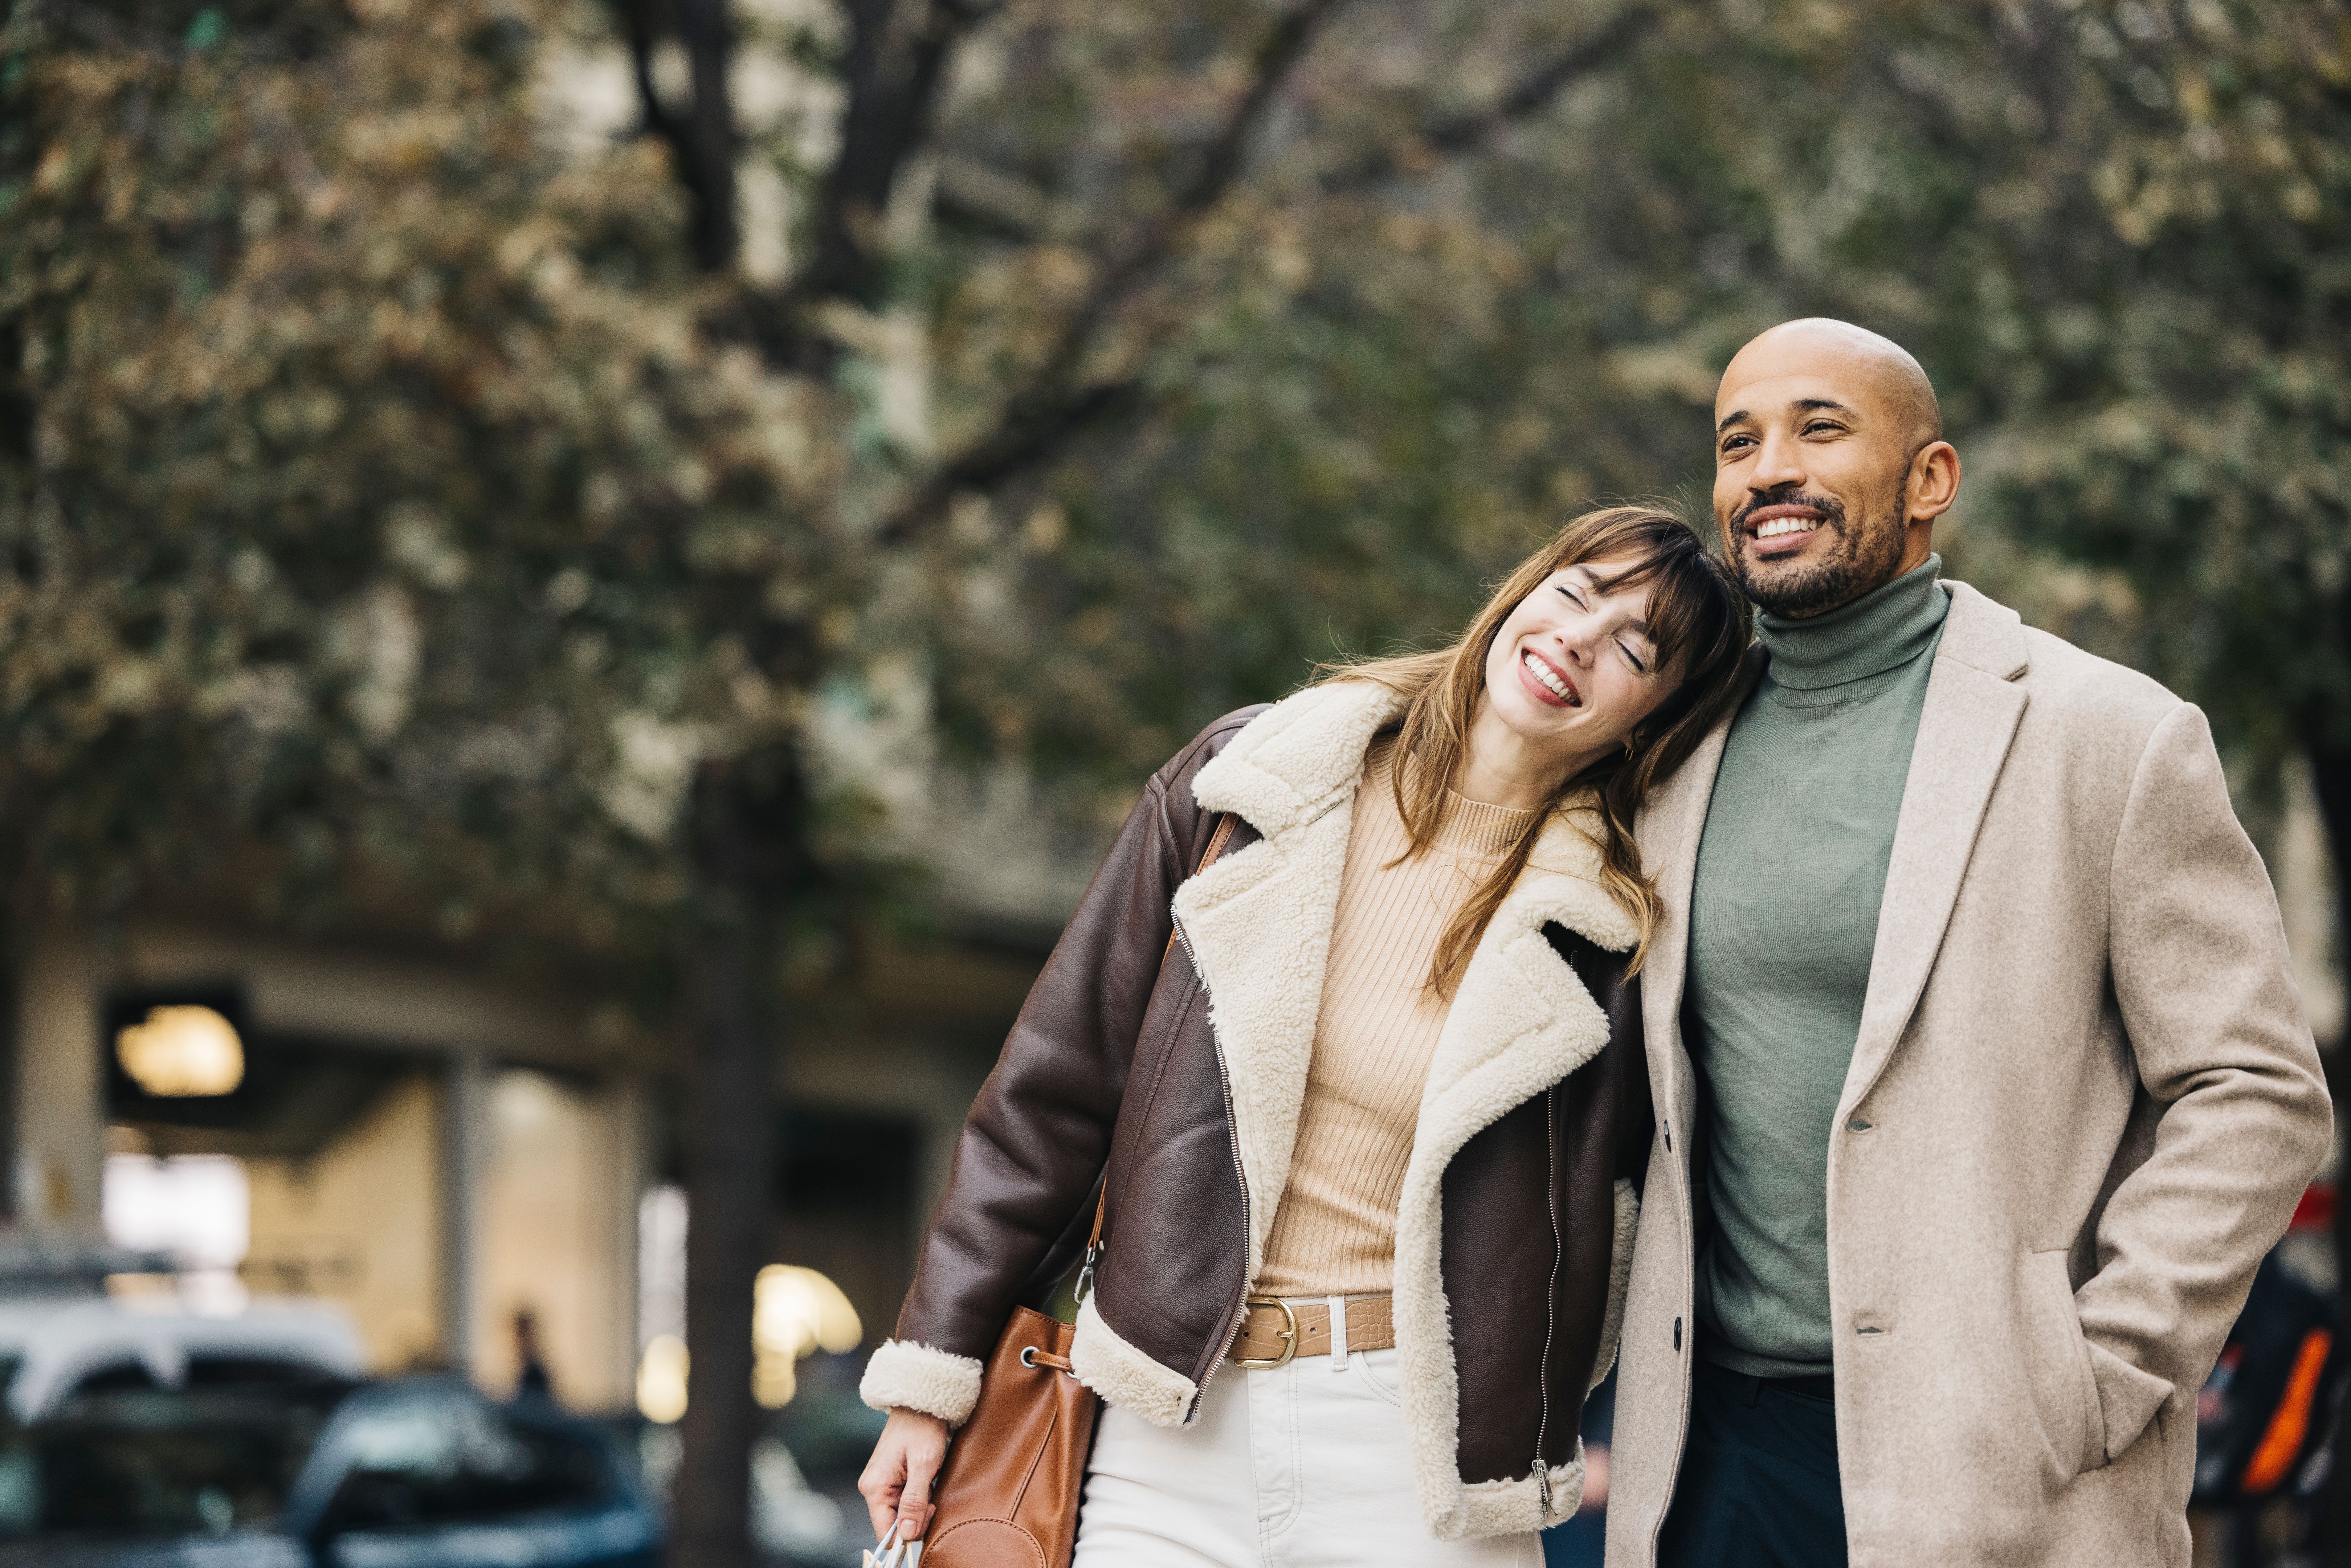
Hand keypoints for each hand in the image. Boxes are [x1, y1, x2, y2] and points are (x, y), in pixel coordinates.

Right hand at [858, 1408, 950, 1541]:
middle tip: (931, 1497)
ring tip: (928, 1484)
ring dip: (919, 1506)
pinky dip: (917, 1498)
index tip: (927, 1513)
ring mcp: (880, 1485)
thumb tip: (906, 1535)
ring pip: (901, 1515)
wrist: (921, 1405)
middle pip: (894, 1525)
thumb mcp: (923, 1466)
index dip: (907, 1533)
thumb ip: (914, 1502)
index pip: (885, 1532)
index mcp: (875, 1487)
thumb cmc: (922, 1429)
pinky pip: (903, 1502)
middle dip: (916, 1517)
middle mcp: (872, 1489)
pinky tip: (925, 1482)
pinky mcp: (889, 1480)